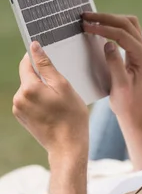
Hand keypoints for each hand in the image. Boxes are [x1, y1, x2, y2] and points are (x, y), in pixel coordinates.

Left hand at [13, 43, 88, 157]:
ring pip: (30, 89)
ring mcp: (19, 109)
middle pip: (28, 77)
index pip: (26, 63)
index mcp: (28, 88)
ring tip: (58, 101)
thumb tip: (35, 47)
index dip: (36, 57)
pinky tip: (53, 109)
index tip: (48, 57)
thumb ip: (46, 65)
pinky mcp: (22, 117)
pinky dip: (40, 100)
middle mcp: (19, 98)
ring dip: (42, 90)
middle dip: (43, 78)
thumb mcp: (63, 86)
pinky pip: (30, 101)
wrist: (67, 146)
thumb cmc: (71, 116)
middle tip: (61, 87)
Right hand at [83, 13, 141, 121]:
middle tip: (85, 16)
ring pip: (128, 24)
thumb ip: (115, 64)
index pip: (123, 35)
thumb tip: (108, 44)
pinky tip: (99, 28)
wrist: (135, 111)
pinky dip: (113, 26)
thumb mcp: (119, 85)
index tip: (87, 26)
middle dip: (106, 18)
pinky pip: (126, 31)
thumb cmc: (127, 102)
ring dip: (110, 19)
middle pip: (127, 23)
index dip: (104, 28)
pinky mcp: (135, 51)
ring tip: (91, 19)